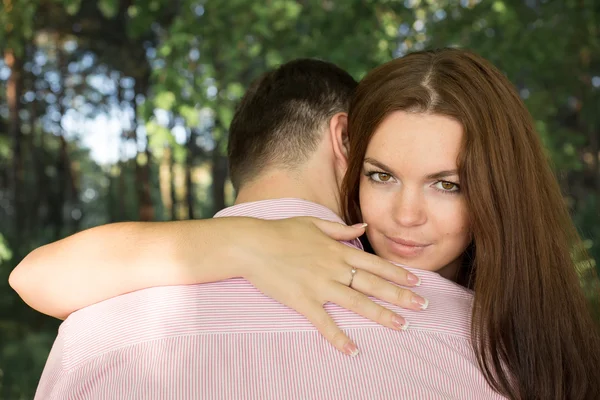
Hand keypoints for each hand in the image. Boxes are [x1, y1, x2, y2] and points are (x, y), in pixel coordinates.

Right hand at [238, 217, 426, 355]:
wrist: (252, 243)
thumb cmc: (280, 231)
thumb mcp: (313, 223)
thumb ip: (340, 229)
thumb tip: (362, 227)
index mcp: (337, 250)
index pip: (374, 263)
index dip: (397, 273)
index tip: (417, 281)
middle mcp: (334, 267)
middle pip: (373, 283)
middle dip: (401, 295)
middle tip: (423, 306)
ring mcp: (320, 285)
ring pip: (357, 302)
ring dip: (381, 315)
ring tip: (402, 326)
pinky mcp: (303, 301)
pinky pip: (324, 322)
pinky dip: (339, 337)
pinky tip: (353, 350)